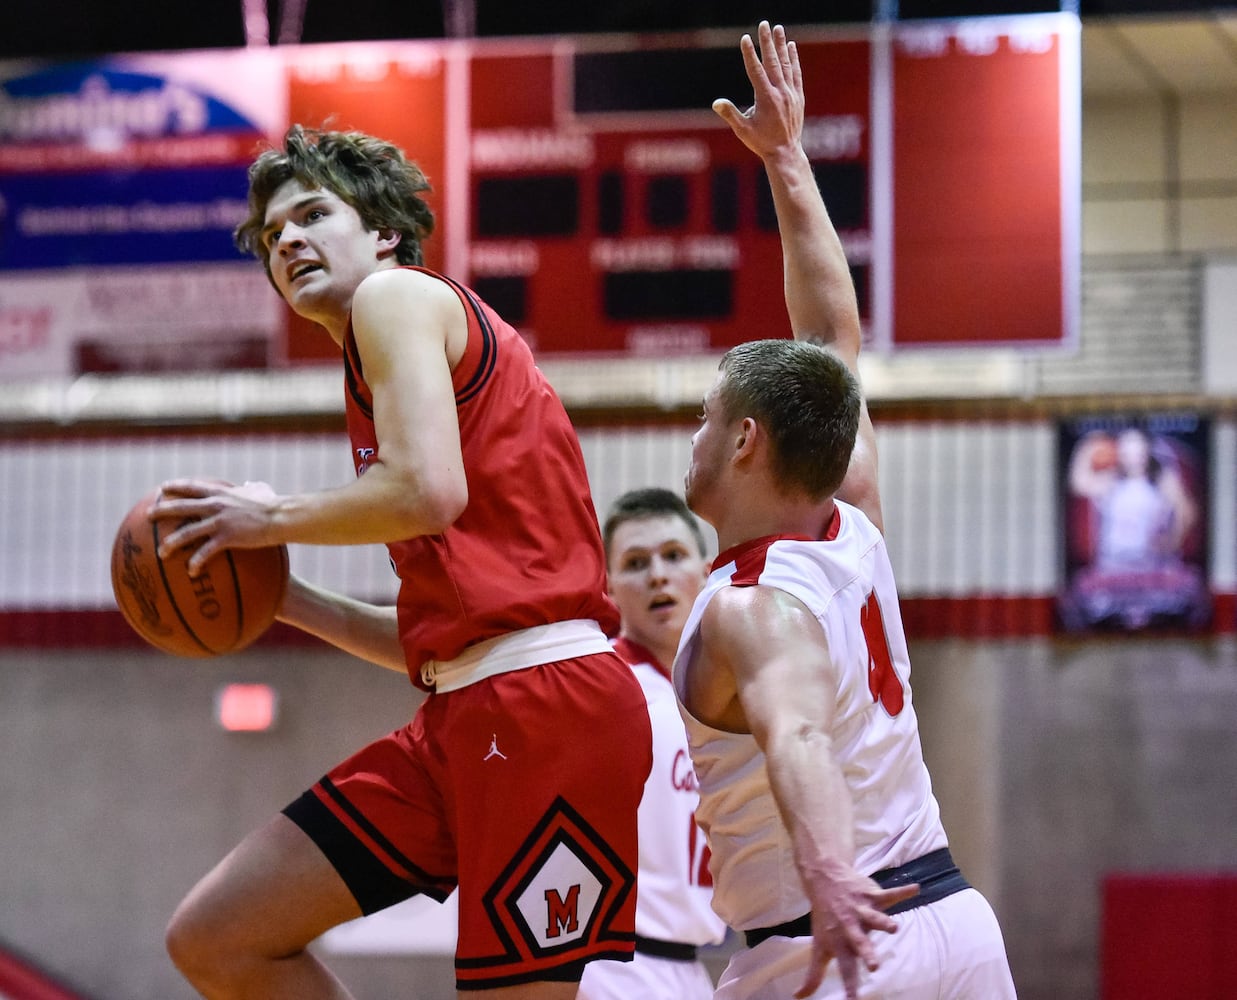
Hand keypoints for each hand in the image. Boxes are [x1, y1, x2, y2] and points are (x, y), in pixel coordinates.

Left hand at [151, 478, 283, 576]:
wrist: (281, 516)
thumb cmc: (274, 504)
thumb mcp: (261, 490)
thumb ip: (252, 487)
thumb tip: (249, 484)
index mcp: (222, 493)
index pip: (193, 486)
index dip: (176, 486)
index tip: (163, 488)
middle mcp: (216, 505)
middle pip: (182, 506)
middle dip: (162, 510)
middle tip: (148, 515)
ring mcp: (220, 521)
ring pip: (187, 531)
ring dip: (171, 542)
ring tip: (160, 551)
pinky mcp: (227, 537)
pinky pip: (206, 551)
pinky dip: (196, 561)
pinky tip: (191, 571)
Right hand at [712, 21, 803, 162]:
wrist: (785, 153)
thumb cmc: (761, 142)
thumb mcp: (743, 130)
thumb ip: (731, 114)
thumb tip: (716, 103)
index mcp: (766, 99)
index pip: (756, 71)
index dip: (749, 54)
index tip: (745, 38)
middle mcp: (780, 92)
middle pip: (772, 62)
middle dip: (767, 42)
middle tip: (764, 24)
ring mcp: (791, 94)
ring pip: (785, 64)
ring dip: (781, 45)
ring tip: (778, 29)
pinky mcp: (798, 97)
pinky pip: (796, 73)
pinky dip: (793, 59)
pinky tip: (791, 46)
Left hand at [795, 868, 919, 999]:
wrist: (822, 880)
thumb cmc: (824, 920)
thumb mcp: (818, 948)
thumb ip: (813, 975)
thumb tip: (798, 997)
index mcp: (840, 944)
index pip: (846, 969)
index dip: (850, 985)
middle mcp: (850, 928)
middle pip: (860, 943)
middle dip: (867, 953)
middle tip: (874, 965)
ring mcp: (862, 910)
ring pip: (874, 918)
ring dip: (883, 922)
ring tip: (894, 928)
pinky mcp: (871, 895)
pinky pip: (888, 894)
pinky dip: (902, 892)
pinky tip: (915, 889)